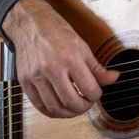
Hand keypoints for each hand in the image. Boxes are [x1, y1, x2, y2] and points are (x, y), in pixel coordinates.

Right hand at [2, 0, 118, 117]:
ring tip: (74, 108)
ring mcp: (36, 76)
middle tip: (86, 103)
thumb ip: (97, 68)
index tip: (95, 93)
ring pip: (54, 107)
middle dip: (83, 107)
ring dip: (68, 113)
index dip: (96, 95)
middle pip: (71, 102)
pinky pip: (39, 105)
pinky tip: (58, 108)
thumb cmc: (57, 33)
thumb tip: (114, 78)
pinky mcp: (25, 81)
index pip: (89, 89)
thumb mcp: (82, 47)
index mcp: (70, 58)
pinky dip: (51, 112)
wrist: (31, 24)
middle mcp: (52, 68)